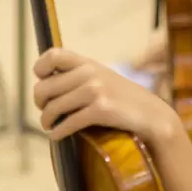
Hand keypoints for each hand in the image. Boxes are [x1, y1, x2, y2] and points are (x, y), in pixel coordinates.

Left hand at [33, 48, 178, 143]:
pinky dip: (58, 132)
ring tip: (50, 126)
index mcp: (88, 63)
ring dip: (46, 121)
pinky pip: (67, 123)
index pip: (53, 55)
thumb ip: (78, 77)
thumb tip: (43, 87)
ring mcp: (96, 90)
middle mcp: (90, 72)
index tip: (42, 82)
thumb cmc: (123, 100)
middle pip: (44, 87)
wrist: (151, 115)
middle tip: (46, 111)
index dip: (40, 69)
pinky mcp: (101, 109)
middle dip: (40, 103)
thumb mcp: (102, 78)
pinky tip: (58, 135)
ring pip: (52, 108)